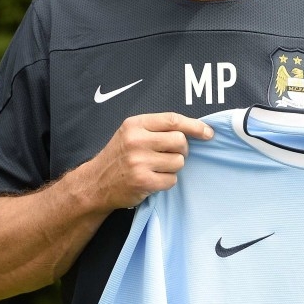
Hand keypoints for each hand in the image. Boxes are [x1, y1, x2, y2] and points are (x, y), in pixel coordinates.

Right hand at [85, 112, 214, 210]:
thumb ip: (157, 128)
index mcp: (135, 124)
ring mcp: (139, 161)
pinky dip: (167, 181)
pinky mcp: (142, 181)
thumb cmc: (120, 156)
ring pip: (179, 162)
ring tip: (156, 168)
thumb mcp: (131, 134)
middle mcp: (136, 140)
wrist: (95, 183)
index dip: (195, 126)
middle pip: (180, 141)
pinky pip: (172, 180)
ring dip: (173, 167)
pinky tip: (153, 179)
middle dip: (181, 150)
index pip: (173, 120)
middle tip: (168, 155)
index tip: (208, 133)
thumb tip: (196, 129)